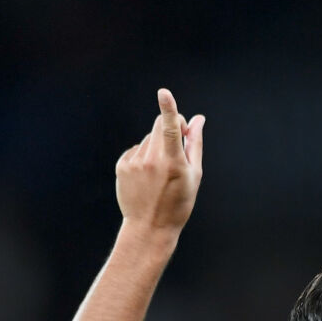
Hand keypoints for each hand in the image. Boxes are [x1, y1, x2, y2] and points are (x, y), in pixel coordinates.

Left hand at [116, 88, 205, 233]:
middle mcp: (151, 160)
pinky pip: (136, 150)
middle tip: (178, 142)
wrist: (150, 227)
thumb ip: (195, 144)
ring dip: (156, 147)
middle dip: (169, 127)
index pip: (170, 128)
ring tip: (160, 173)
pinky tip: (147, 176)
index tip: (163, 93)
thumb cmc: (178, 203)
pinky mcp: (122, 166)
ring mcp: (134, 163)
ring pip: (148, 139)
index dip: (169, 109)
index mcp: (173, 163)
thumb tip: (198, 120)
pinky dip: (143, 157)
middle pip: (159, 125)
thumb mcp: (194, 176)